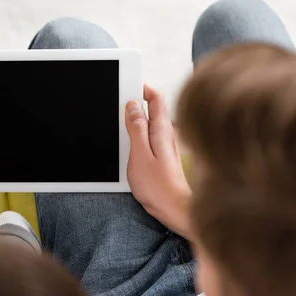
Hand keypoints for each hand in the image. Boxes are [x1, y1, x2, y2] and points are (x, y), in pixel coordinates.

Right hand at [125, 84, 192, 239]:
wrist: (175, 209)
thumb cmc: (159, 187)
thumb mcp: (140, 155)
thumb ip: (136, 130)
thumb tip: (133, 107)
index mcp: (161, 130)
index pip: (156, 98)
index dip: (142, 88)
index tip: (127, 86)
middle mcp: (166, 135)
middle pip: (153, 108)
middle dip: (137, 100)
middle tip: (120, 99)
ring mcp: (165, 145)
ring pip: (150, 122)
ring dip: (137, 117)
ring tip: (122, 120)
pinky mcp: (162, 156)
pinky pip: (149, 136)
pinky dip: (139, 132)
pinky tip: (130, 142)